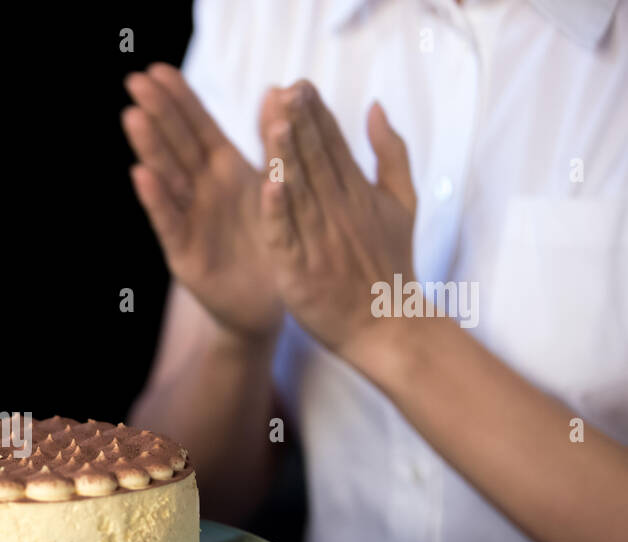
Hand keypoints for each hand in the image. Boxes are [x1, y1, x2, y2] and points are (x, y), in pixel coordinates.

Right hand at [122, 63, 284, 340]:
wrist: (269, 306)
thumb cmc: (272, 247)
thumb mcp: (274, 190)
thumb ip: (271, 143)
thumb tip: (277, 88)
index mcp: (224, 172)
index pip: (198, 127)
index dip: (180, 99)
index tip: (159, 69)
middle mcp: (202, 192)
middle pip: (176, 146)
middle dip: (158, 113)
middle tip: (135, 81)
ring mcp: (190, 221)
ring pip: (168, 178)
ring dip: (151, 148)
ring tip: (133, 117)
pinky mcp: (185, 254)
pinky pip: (170, 222)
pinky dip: (157, 199)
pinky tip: (142, 175)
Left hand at [258, 81, 417, 367]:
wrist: (389, 326)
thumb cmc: (391, 265)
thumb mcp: (403, 203)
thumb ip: (392, 154)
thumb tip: (376, 106)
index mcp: (358, 193)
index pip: (334, 146)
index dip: (317, 116)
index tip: (299, 85)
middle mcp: (339, 212)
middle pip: (316, 162)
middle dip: (301, 126)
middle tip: (286, 92)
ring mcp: (319, 240)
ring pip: (299, 193)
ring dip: (286, 158)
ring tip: (275, 125)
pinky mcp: (300, 270)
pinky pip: (285, 237)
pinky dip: (277, 213)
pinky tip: (269, 186)